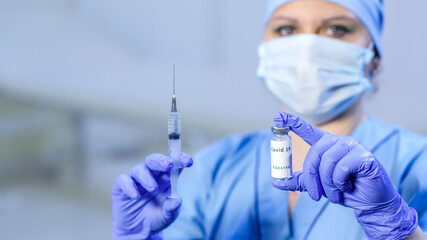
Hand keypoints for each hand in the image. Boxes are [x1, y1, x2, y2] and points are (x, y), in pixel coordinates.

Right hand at [111, 152, 192, 239]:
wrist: (138, 231)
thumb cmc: (156, 218)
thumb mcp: (167, 216)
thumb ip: (172, 208)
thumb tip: (177, 199)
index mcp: (166, 178)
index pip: (174, 163)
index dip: (181, 159)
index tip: (189, 162)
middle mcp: (152, 175)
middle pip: (155, 160)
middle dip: (162, 160)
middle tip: (168, 164)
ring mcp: (136, 179)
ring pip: (140, 169)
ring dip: (147, 177)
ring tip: (153, 189)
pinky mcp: (121, 186)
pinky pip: (124, 180)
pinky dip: (130, 186)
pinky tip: (136, 196)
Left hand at [271, 112, 417, 239]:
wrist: (369, 203)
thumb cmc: (344, 190)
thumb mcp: (318, 186)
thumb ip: (299, 181)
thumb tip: (276, 181)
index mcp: (326, 146)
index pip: (308, 130)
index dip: (293, 122)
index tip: (278, 116)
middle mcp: (339, 142)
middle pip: (315, 152)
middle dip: (312, 177)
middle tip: (316, 195)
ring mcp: (353, 146)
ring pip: (328, 161)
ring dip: (328, 184)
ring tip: (336, 193)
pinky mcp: (364, 156)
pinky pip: (342, 167)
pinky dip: (340, 182)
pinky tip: (348, 186)